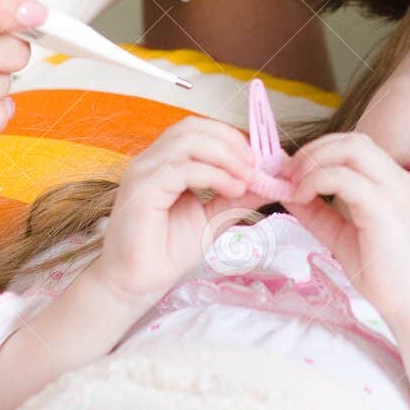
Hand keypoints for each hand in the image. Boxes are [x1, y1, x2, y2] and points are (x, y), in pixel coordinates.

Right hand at [92, 117, 270, 304]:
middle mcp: (151, 160)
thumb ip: (237, 197)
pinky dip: (214, 174)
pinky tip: (232, 189)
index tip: (259, 159)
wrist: (138, 282)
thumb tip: (270, 182)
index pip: (197, 129)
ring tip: (246, 178)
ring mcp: (144, 172)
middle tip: (256, 165)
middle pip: (192, 128)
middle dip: (230, 141)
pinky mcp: (142, 189)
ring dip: (225, 155)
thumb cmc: (168, 250)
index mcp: (164, 162)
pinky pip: (182, 169)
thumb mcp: (213, 217)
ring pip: (188, 141)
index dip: (229, 137)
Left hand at [284, 130, 409, 322]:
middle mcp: (399, 180)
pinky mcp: (385, 209)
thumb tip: (283, 188)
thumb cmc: (380, 272)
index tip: (292, 169)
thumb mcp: (339, 232)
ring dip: (315, 159)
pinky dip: (317, 180)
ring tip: (294, 183)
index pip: (355, 145)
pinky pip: (346, 178)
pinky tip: (303, 196)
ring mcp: (395, 192)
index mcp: (393, 183)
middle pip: (353, 140)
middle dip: (315, 149)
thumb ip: (315, 210)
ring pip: (352, 149)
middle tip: (288, 172)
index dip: (320, 149)